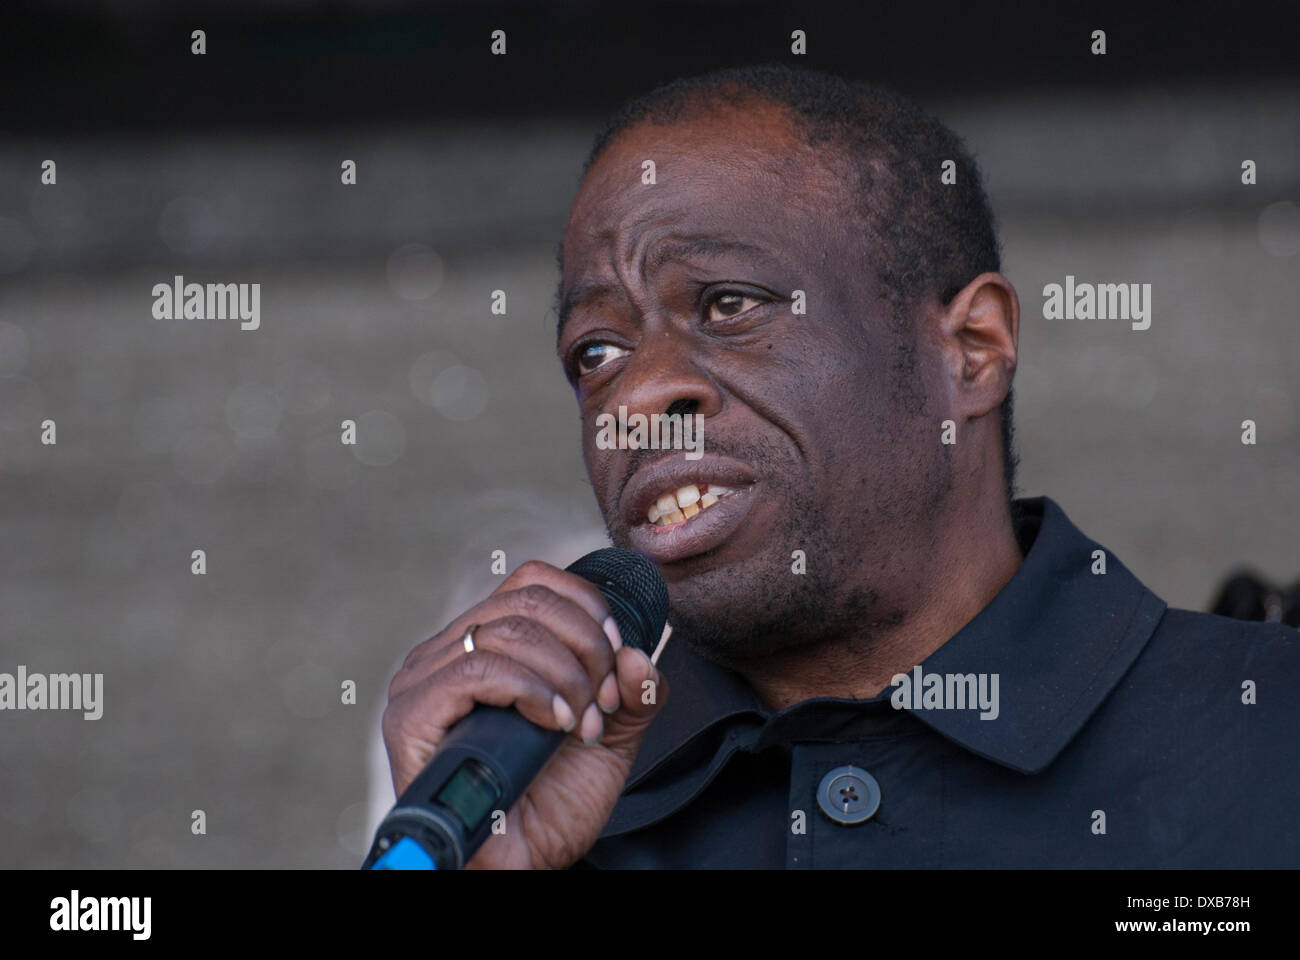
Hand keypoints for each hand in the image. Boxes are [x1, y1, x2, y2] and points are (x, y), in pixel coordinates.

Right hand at [383, 560, 668, 868]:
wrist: (522, 865)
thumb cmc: (552, 803)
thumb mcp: (611, 736)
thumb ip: (634, 692)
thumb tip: (637, 652)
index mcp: (484, 642)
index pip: (533, 581)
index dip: (586, 608)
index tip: (617, 656)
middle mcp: (446, 652)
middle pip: (527, 601)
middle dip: (584, 646)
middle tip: (603, 699)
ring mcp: (423, 681)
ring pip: (505, 631)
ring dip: (563, 673)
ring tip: (580, 722)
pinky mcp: (411, 715)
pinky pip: (475, 669)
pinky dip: (529, 689)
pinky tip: (552, 722)